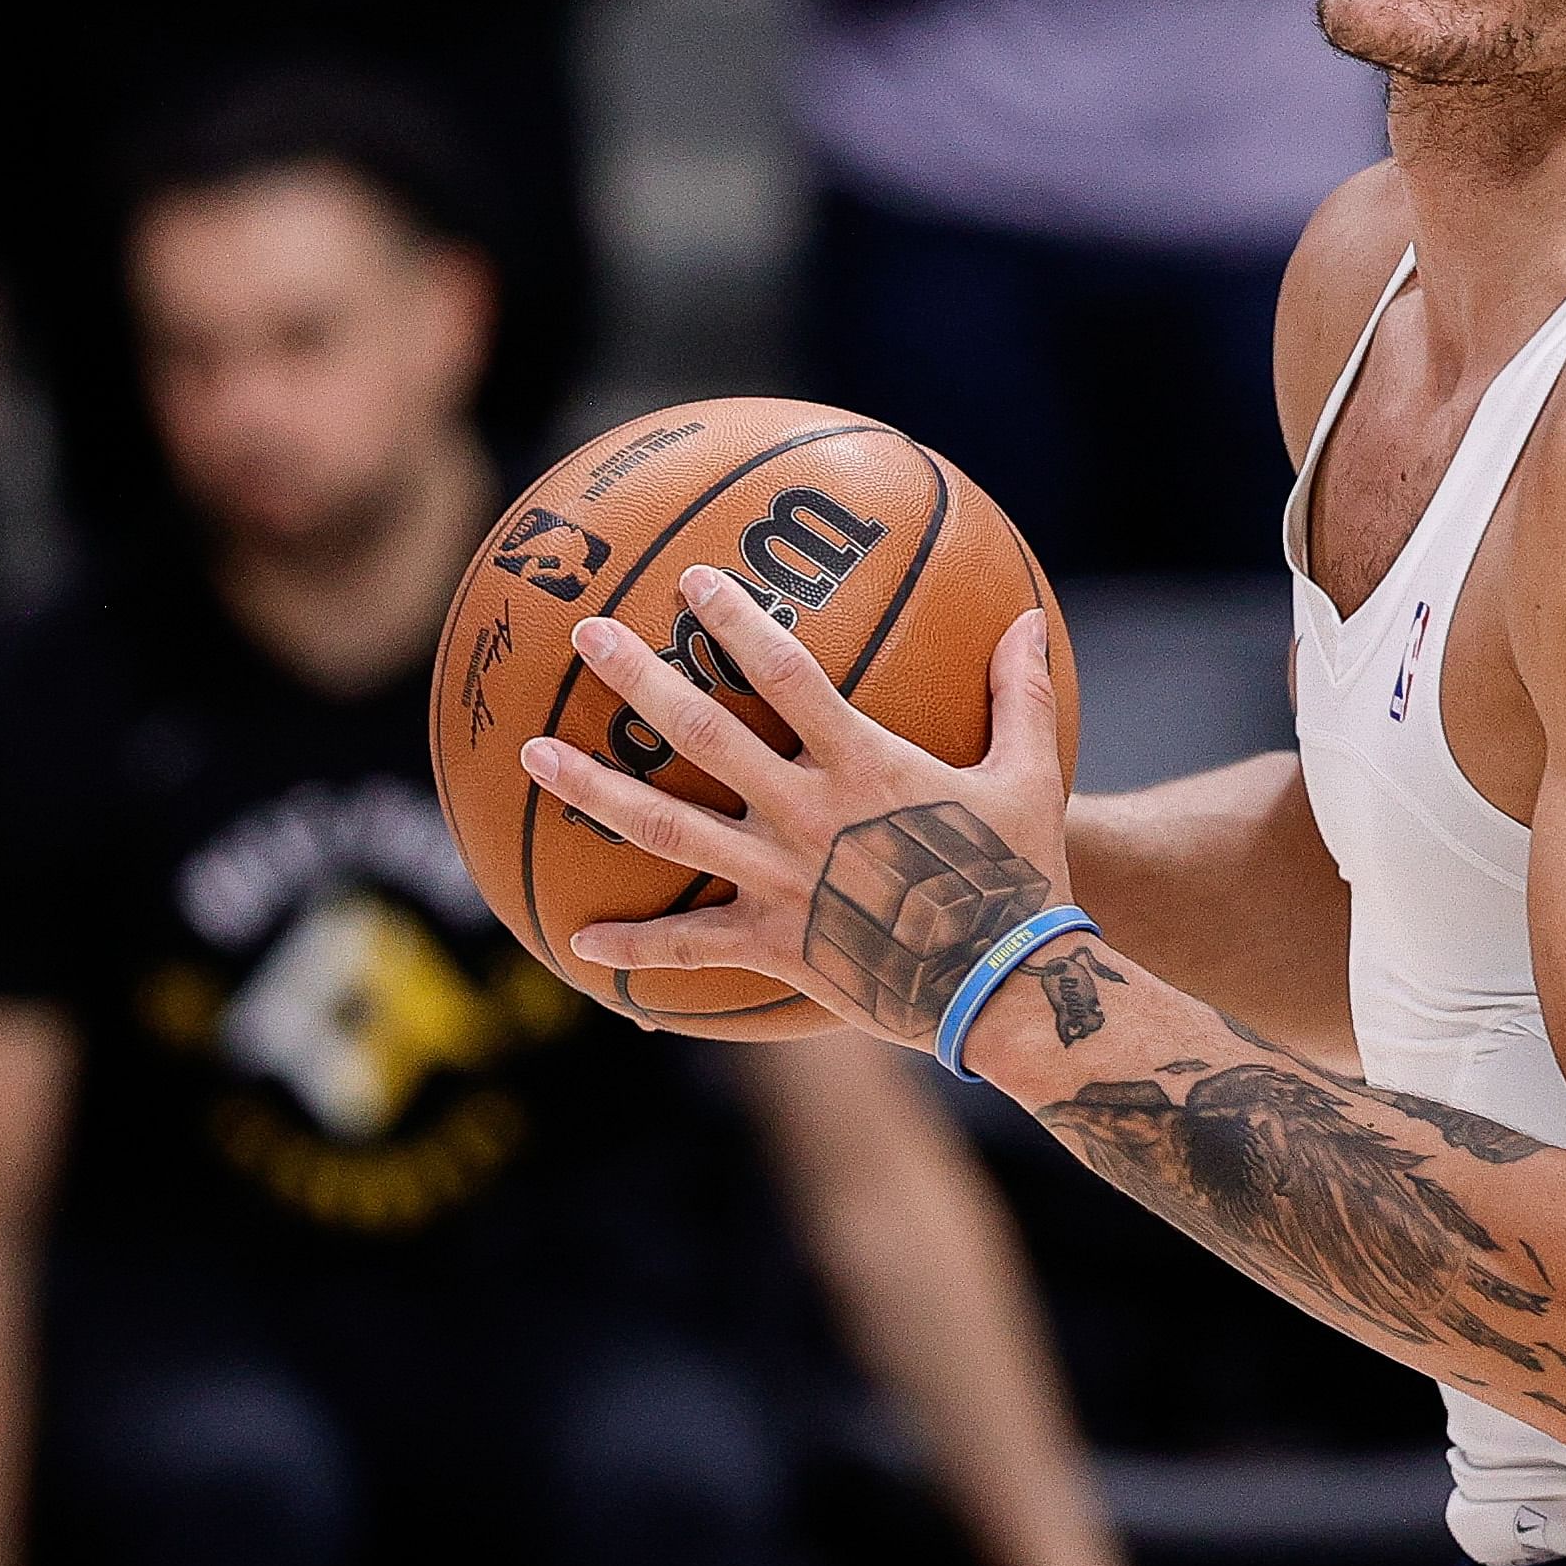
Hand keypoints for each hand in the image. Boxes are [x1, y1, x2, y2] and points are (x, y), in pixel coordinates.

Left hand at [523, 571, 1072, 1045]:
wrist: (1002, 985)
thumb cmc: (1018, 874)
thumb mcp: (1031, 775)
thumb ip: (1019, 694)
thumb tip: (1032, 618)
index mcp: (864, 765)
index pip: (786, 675)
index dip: (738, 623)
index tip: (693, 580)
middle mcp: (807, 814)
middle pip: (704, 735)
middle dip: (641, 678)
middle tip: (587, 635)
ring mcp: (781, 881)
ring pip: (669, 828)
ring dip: (596, 789)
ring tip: (534, 756)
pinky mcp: (773, 945)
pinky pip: (689, 946)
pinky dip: (633, 945)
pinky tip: (579, 940)